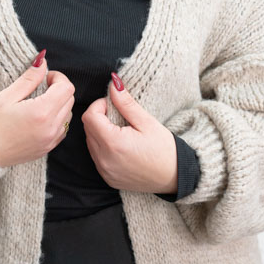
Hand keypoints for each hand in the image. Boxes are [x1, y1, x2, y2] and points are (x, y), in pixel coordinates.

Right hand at [0, 52, 74, 167]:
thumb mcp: (8, 96)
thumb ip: (29, 78)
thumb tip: (42, 62)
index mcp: (42, 112)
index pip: (66, 87)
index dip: (58, 78)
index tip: (45, 78)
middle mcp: (51, 127)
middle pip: (70, 100)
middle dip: (59, 89)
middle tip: (41, 88)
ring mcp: (52, 139)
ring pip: (69, 114)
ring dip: (60, 104)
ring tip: (40, 103)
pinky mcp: (49, 147)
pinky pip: (63, 128)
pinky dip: (58, 119)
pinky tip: (41, 117)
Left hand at [81, 73, 177, 192]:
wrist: (175, 177)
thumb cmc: (165, 150)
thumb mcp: (147, 122)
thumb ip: (126, 103)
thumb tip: (114, 85)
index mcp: (113, 143)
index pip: (90, 116)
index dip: (99, 106)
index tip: (114, 105)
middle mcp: (104, 159)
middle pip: (88, 129)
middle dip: (99, 118)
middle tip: (120, 117)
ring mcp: (104, 171)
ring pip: (90, 143)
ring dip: (100, 133)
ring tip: (122, 132)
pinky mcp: (107, 178)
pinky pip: (96, 157)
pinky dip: (103, 148)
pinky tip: (121, 146)